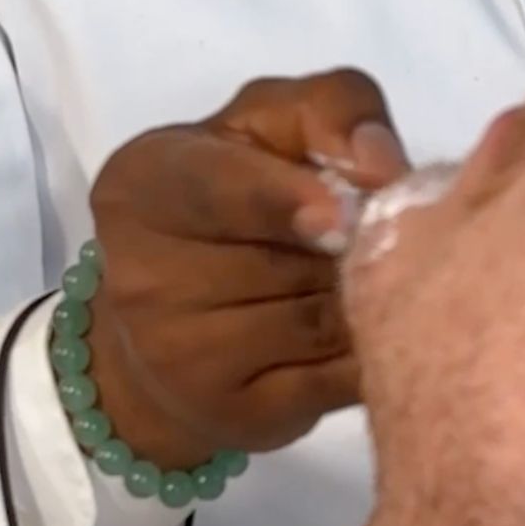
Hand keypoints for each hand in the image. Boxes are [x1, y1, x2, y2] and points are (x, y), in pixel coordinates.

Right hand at [87, 70, 406, 468]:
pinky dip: (371, 354)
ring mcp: (183, 359)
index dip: (286, 199)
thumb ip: (329, 108)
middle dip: (351, 249)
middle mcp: (142, 278)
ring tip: (364, 283)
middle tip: (368, 240)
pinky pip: (336, 382)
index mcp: (140, 185)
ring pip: (320, 323)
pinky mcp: (238, 417)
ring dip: (365, 301)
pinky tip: (372, 336)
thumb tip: (384, 162)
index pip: (215, 188)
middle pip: (288, 262)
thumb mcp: (271, 129)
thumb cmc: (244, 205)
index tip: (343, 213)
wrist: (184, 337)